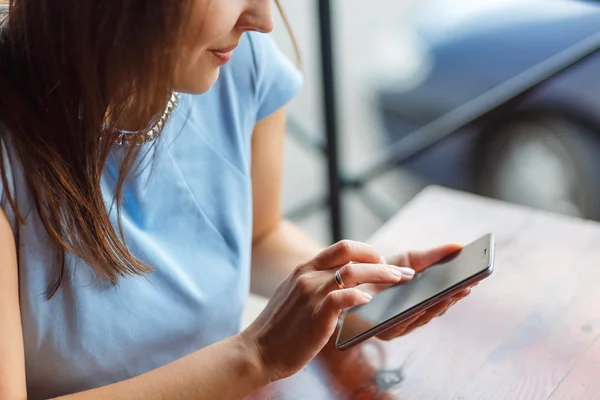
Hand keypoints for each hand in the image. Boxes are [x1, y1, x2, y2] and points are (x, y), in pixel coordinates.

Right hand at [240, 240, 414, 381]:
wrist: (257, 351)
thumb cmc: (279, 328)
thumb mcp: (294, 295)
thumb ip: (314, 284)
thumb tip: (342, 283)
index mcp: (303, 269)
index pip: (342, 247)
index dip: (367, 251)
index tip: (382, 261)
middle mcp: (308, 276)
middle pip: (352, 256)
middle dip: (382, 262)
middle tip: (402, 273)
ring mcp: (311, 294)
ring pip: (352, 273)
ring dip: (381, 275)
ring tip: (397, 281)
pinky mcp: (315, 315)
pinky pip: (343, 298)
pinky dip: (360, 296)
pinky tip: (371, 301)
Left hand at [362, 244, 473, 339]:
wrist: (348, 276)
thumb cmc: (381, 269)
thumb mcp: (409, 260)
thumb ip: (433, 256)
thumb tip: (460, 246)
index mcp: (422, 302)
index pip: (443, 300)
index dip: (458, 292)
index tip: (473, 281)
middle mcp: (412, 317)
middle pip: (436, 310)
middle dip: (452, 298)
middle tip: (466, 286)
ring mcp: (399, 326)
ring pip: (422, 318)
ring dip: (438, 307)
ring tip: (450, 293)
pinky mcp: (383, 331)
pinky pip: (401, 324)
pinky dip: (413, 314)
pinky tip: (421, 303)